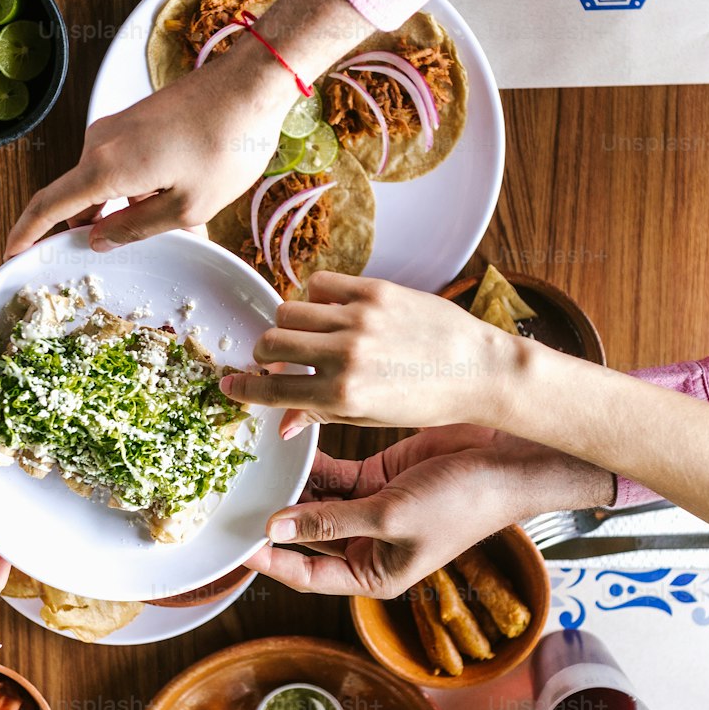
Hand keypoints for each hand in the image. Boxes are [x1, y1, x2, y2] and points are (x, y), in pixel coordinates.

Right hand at [5, 44, 297, 257]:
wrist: (251, 85)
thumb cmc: (227, 144)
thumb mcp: (186, 207)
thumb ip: (136, 227)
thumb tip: (99, 238)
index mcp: (106, 167)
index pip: (48, 206)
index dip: (26, 234)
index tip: (10, 255)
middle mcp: (101, 142)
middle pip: (76, 197)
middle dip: (85, 229)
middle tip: (98, 260)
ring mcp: (117, 127)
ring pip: (103, 182)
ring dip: (118, 209)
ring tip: (154, 231)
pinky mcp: (135, 121)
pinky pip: (120, 164)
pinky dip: (132, 189)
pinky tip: (168, 202)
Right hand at [220, 273, 515, 431]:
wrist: (479, 370)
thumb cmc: (428, 400)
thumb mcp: (370, 417)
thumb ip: (321, 414)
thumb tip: (282, 425)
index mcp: (343, 394)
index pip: (273, 388)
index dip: (244, 387)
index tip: (229, 383)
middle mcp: (346, 354)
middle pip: (271, 342)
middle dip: (266, 353)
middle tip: (277, 358)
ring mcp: (360, 318)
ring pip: (290, 310)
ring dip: (289, 324)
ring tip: (307, 334)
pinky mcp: (376, 290)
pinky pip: (320, 284)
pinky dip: (316, 298)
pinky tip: (331, 312)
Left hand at [251, 427, 611, 595]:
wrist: (505, 461)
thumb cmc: (461, 502)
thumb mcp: (389, 516)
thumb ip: (331, 522)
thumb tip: (276, 528)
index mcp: (376, 575)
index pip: (308, 575)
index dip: (270, 562)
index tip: (236, 545)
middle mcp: (370, 547)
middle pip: (307, 538)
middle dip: (275, 520)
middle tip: (234, 500)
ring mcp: (371, 510)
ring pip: (317, 503)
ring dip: (291, 488)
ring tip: (255, 470)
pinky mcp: (377, 477)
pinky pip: (334, 474)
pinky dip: (313, 464)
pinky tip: (287, 448)